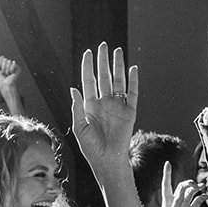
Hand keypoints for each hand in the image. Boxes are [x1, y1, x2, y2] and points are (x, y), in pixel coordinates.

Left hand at [0, 54, 20, 98]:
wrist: (6, 86)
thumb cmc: (1, 82)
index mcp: (3, 66)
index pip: (2, 58)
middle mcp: (8, 65)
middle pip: (4, 59)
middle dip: (2, 67)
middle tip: (4, 73)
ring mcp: (13, 66)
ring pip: (9, 61)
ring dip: (6, 69)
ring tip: (7, 74)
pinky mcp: (17, 68)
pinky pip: (13, 64)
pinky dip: (11, 69)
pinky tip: (11, 73)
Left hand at [70, 43, 137, 173]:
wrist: (107, 160)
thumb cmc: (91, 148)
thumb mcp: (79, 127)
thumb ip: (77, 108)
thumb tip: (73, 88)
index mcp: (90, 105)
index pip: (89, 80)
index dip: (88, 66)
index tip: (88, 52)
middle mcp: (104, 102)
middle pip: (104, 76)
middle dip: (103, 61)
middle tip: (103, 45)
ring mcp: (117, 106)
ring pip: (118, 81)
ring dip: (118, 66)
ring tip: (117, 51)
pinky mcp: (130, 112)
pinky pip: (132, 93)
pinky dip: (133, 81)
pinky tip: (132, 68)